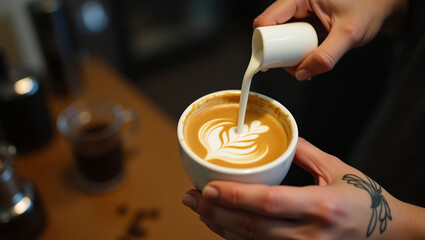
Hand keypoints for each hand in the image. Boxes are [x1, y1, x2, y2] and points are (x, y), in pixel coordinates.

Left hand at [182, 138, 407, 238]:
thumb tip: (278, 138)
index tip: (207, 188)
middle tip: (190, 198)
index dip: (235, 197)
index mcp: (320, 207)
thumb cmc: (364, 198)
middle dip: (215, 214)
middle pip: (252, 227)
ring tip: (198, 211)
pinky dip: (237, 239)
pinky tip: (221, 226)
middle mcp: (309, 235)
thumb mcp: (336, 170)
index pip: (268, 203)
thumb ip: (305, 153)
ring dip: (220, 228)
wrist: (388, 232)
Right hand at [253, 0, 406, 79]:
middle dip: (278, 52)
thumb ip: (326, 56)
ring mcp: (302, 13)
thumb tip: (303, 73)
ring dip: (288, 54)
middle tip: (291, 66)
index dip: (263, 40)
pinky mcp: (307, 23)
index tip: (268, 59)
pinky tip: (308, 61)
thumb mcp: (349, 33)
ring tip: (303, 64)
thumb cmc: (371, 7)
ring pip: (283, 38)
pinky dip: (298, 53)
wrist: (385, 6)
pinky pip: (294, 40)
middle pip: (272, 30)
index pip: (268, 18)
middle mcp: (297, 3)